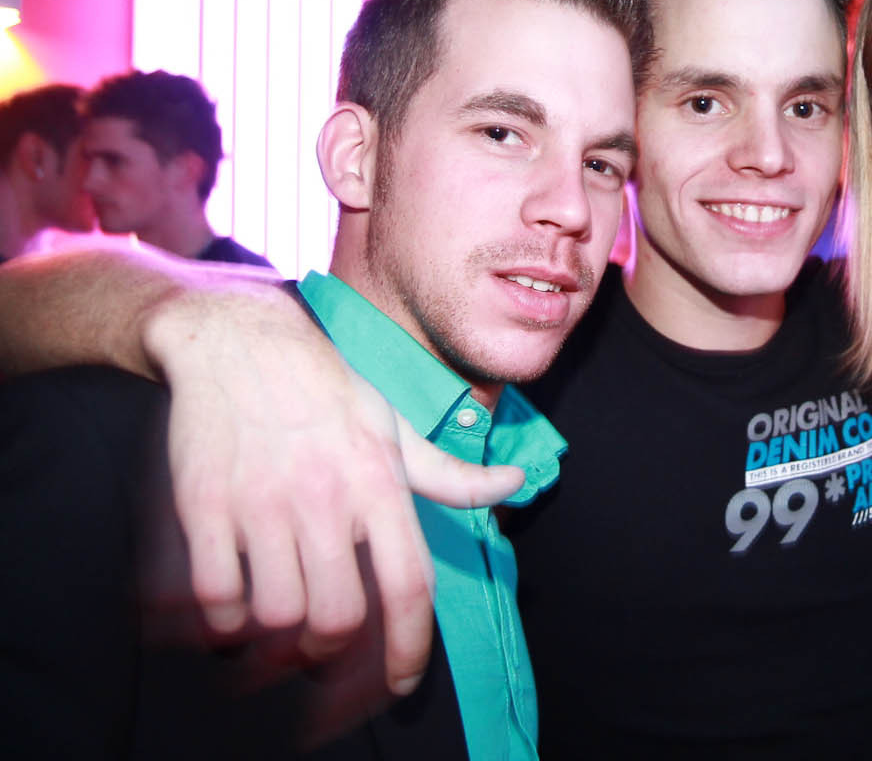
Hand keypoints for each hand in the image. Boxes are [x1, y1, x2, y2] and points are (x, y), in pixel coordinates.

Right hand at [142, 279, 524, 695]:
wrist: (238, 338)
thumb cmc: (327, 388)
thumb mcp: (397, 426)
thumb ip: (452, 474)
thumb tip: (516, 485)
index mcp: (380, 483)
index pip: (410, 586)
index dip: (410, 649)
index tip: (404, 683)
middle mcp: (326, 497)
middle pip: (339, 619)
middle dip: (333, 653)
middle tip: (325, 648)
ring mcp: (262, 502)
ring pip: (277, 617)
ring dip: (276, 641)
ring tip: (278, 631)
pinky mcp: (204, 504)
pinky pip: (214, 595)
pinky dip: (222, 619)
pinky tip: (231, 606)